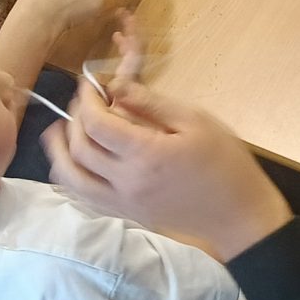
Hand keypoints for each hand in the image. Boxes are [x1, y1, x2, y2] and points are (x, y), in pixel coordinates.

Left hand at [43, 27, 292, 259]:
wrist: (241, 216)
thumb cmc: (224, 162)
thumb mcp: (194, 120)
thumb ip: (150, 103)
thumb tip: (114, 87)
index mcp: (144, 156)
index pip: (95, 124)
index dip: (85, 98)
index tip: (90, 83)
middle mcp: (126, 183)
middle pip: (78, 149)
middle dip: (73, 118)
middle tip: (83, 100)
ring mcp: (123, 204)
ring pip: (71, 179)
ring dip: (59, 150)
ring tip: (62, 128)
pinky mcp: (127, 215)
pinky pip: (85, 196)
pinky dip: (71, 175)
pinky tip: (76, 158)